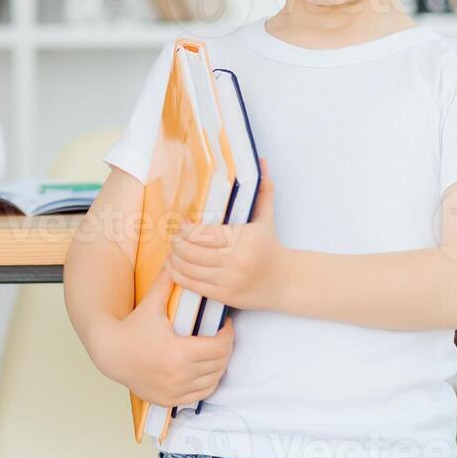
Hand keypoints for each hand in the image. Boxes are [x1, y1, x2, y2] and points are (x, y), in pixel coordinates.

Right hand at [95, 266, 234, 408]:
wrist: (110, 353)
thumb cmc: (132, 328)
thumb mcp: (151, 303)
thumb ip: (166, 281)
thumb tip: (175, 258)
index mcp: (178, 352)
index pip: (219, 347)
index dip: (227, 335)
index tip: (224, 325)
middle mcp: (179, 375)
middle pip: (220, 364)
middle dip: (225, 348)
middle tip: (221, 336)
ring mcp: (175, 390)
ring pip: (213, 381)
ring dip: (218, 366)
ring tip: (214, 351)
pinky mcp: (171, 400)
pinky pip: (201, 395)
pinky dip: (207, 383)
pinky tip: (204, 369)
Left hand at [169, 157, 283, 310]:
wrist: (285, 282)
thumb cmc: (271, 246)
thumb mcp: (267, 217)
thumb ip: (262, 190)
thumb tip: (261, 161)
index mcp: (243, 239)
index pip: (202, 233)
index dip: (184, 229)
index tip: (179, 224)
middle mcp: (235, 261)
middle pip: (191, 251)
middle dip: (176, 243)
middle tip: (172, 236)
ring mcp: (228, 280)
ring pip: (189, 269)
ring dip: (174, 259)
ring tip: (171, 251)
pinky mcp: (224, 296)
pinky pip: (193, 286)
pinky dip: (178, 276)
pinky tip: (174, 267)